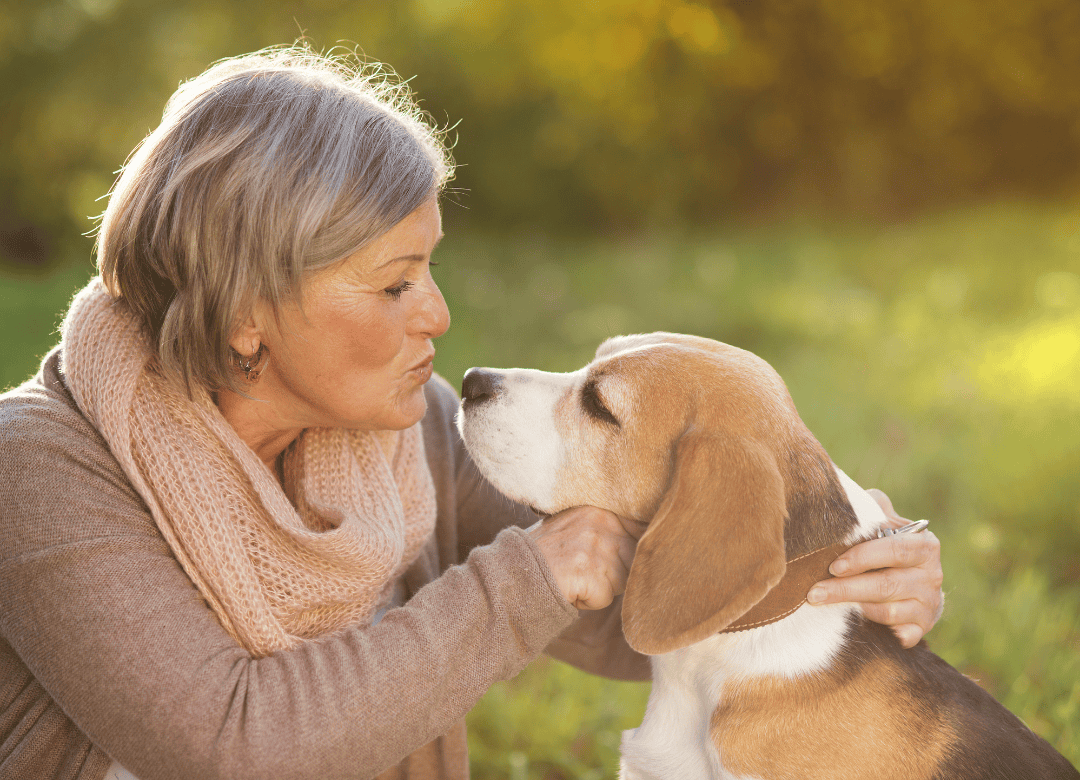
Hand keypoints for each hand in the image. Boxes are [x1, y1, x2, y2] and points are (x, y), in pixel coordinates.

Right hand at [529, 506, 641, 609]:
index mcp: (599, 509)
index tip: (617, 557)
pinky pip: (606, 598)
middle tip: (584, 570)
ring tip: (574, 578)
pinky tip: (570, 589)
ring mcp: (595, 547)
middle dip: (615, 572)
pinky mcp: (588, 572)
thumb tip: (646, 533)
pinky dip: (590, 601)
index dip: (634, 546)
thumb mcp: (575, 526)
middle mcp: (600, 523)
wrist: (513, 573)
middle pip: (634, 558)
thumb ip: (606, 527)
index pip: (640, 527)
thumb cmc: (545, 554)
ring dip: (601, 588)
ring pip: (621, 581)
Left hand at [807, 489, 943, 647]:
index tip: (833, 565)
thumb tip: (845, 496)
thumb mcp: (885, 523)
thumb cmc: (889, 548)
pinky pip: (898, 634)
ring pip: (888, 611)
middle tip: (814, 592)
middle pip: (887, 584)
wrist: (915, 585)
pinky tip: (853, 624)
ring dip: (853, 608)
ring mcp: (928, 605)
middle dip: (846, 588)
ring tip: (821, 603)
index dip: (863, 557)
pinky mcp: (921, 630)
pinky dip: (877, 630)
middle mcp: (932, 576)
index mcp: (924, 545)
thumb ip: (872, 510)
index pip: (895, 550)